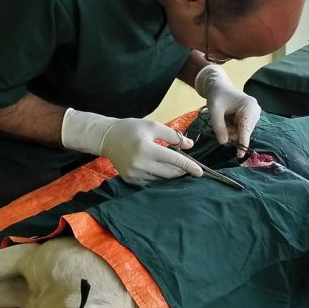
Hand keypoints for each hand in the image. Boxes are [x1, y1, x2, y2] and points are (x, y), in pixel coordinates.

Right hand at [61, 110, 202, 183]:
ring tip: (170, 163)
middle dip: (181, 170)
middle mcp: (140, 164)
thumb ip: (173, 136)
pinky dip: (158, 176)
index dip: (189, 166)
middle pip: (169, 173)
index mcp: (147, 149)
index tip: (200, 172)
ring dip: (170, 173)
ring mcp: (135, 174)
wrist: (107, 138)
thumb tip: (189, 145)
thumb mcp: (153, 126)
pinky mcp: (131, 180)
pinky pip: (151, 181)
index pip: (174, 160)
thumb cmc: (132, 129)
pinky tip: (158, 167)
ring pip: (161, 178)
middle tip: (187, 165)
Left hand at [194, 65, 260, 155]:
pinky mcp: (250, 118)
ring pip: (241, 132)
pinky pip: (240, 130)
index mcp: (249, 106)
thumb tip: (224, 143)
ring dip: (230, 131)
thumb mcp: (214, 111)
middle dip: (231, 132)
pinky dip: (232, 128)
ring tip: (223, 119)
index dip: (242, 142)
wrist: (218, 87)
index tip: (240, 154)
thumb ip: (218, 127)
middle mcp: (255, 111)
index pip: (245, 128)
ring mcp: (254, 115)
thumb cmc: (217, 96)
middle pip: (244, 132)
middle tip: (221, 123)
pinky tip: (227, 120)